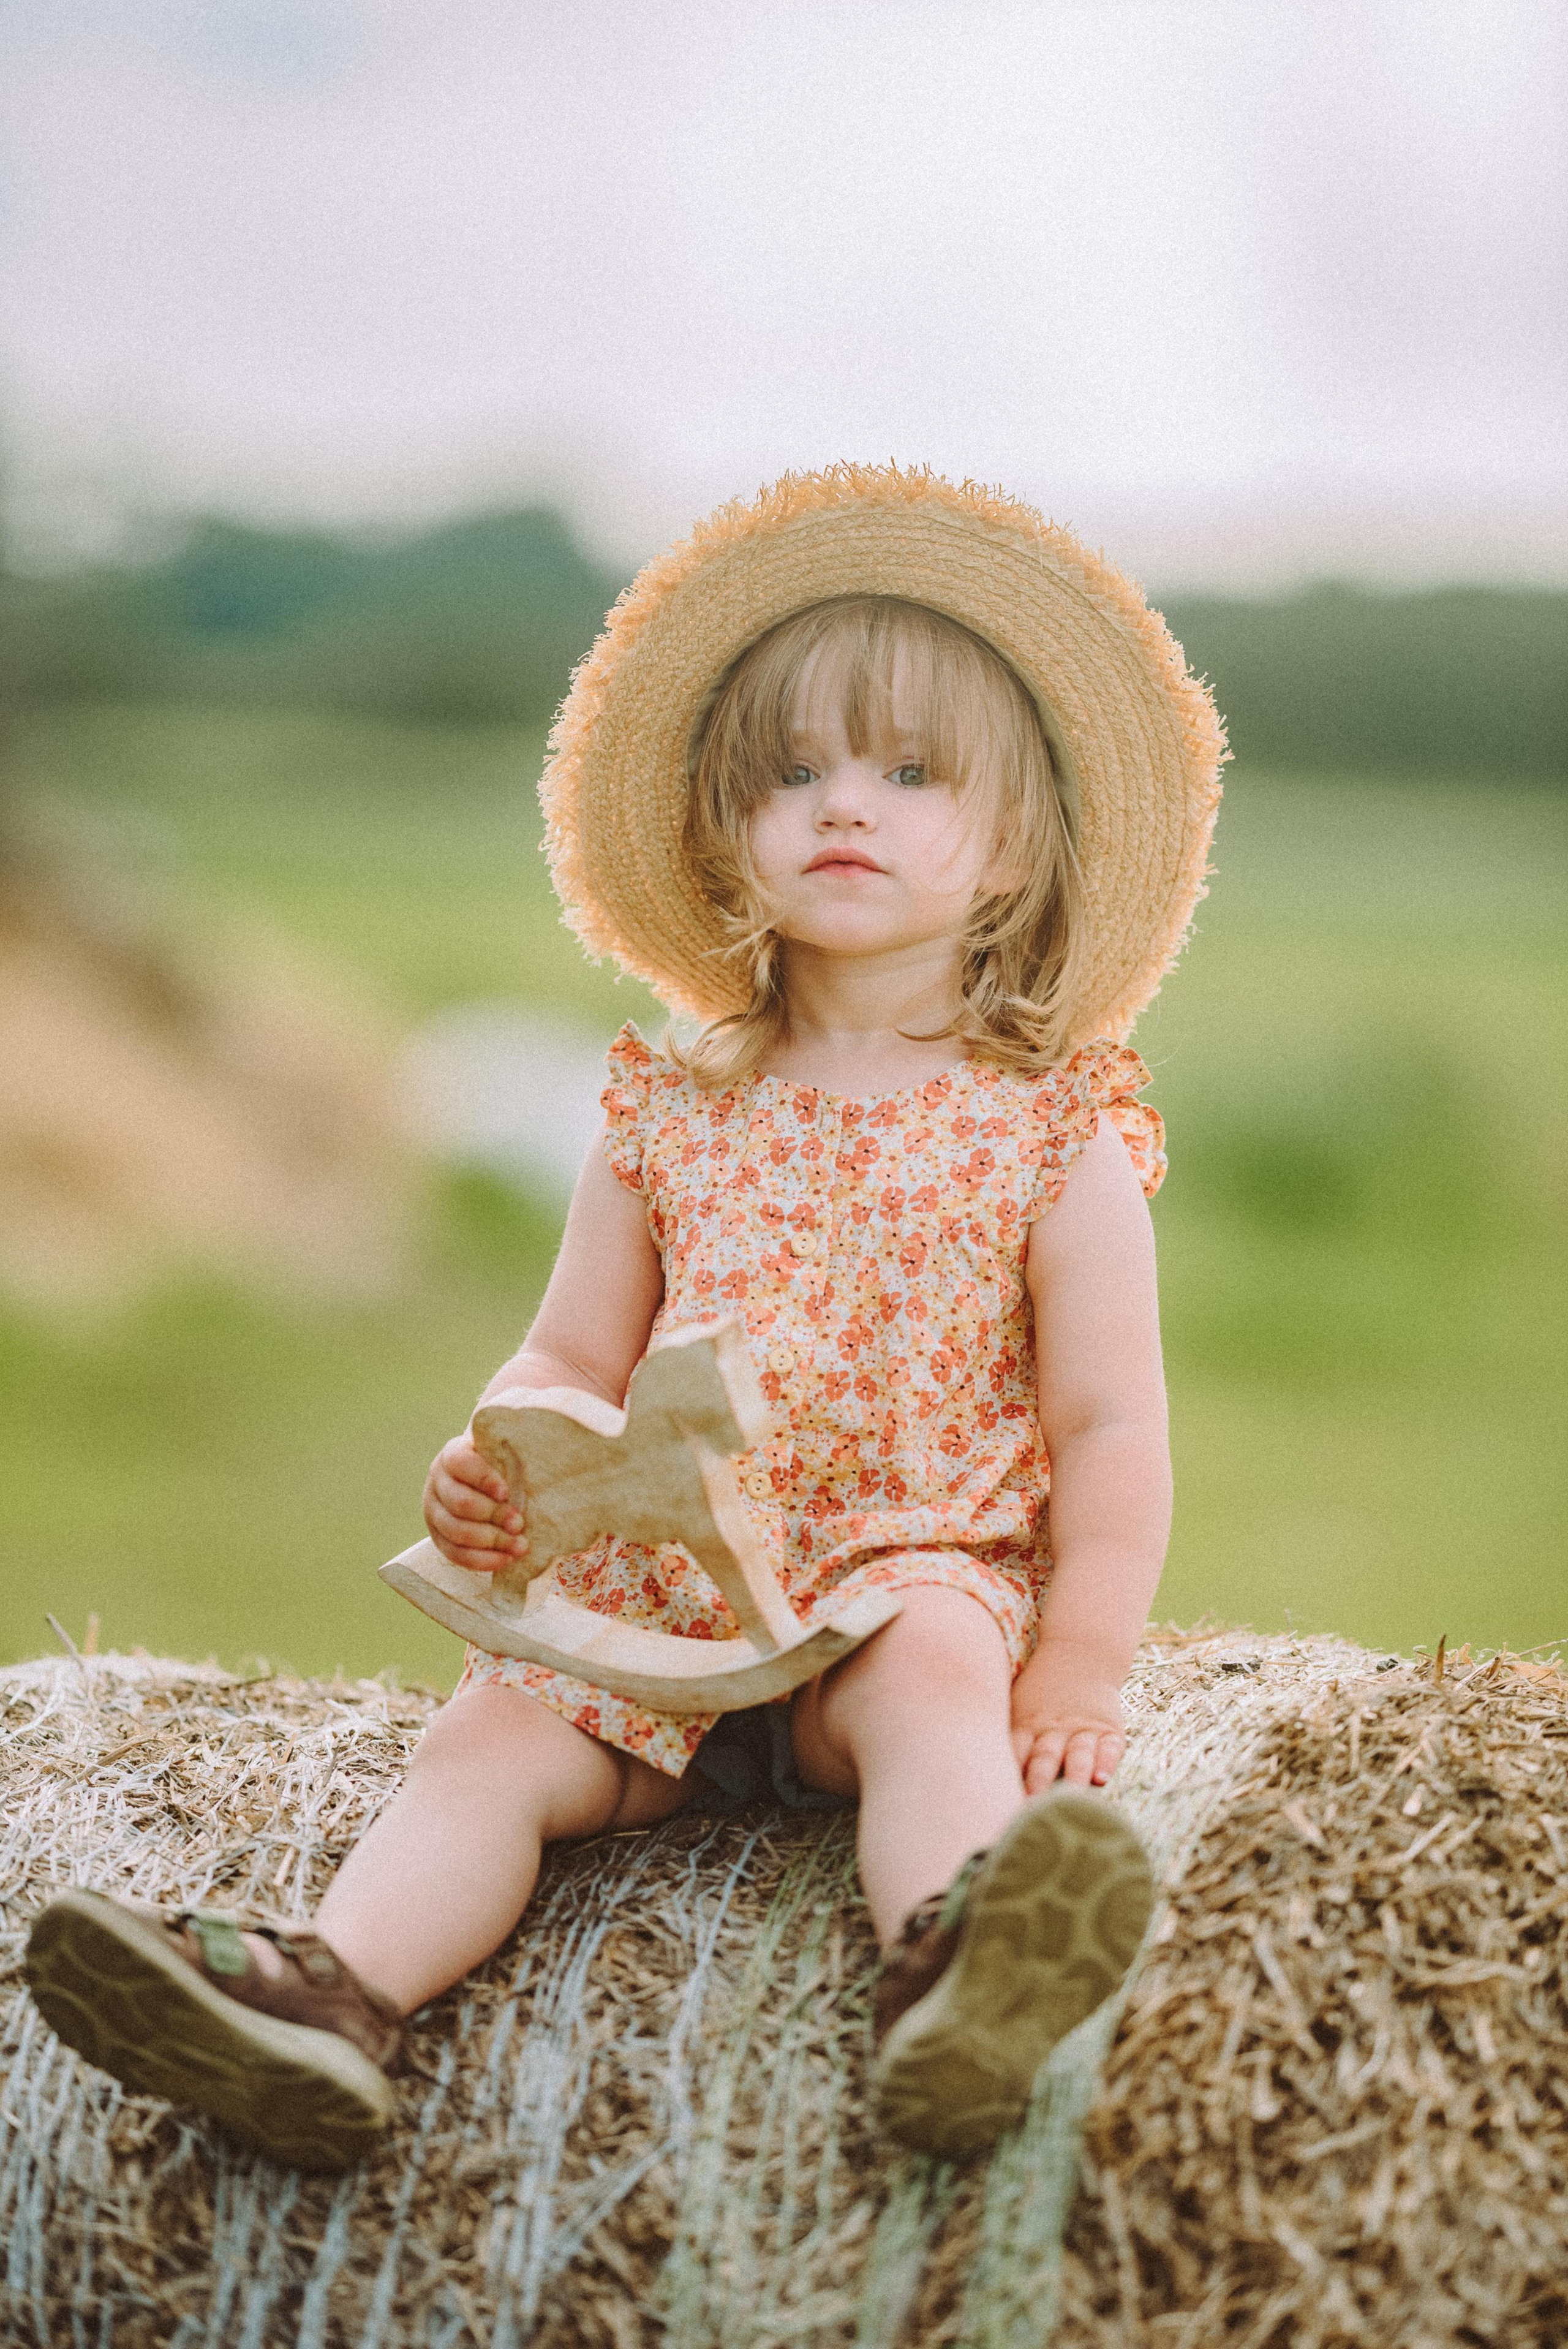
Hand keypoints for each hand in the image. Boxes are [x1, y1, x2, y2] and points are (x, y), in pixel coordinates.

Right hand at [422, 1433, 527, 1575]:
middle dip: (494, 1515)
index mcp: (452, 1455)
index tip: (506, 1493)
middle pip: (460, 1502)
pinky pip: (455, 1554)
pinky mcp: (438, 1537)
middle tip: (519, 1523)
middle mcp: (438, 1482)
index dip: (484, 1479)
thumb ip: (516, 1455)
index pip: (461, 1463)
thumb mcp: (505, 1454)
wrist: (483, 1484)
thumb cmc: (501, 1466)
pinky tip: (505, 1559)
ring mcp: (433, 1511)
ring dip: (491, 1541)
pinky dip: (482, 1560)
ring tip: (519, 1545)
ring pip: (456, 1531)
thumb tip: (542, 1456)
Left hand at [1009, 1640, 1126, 1793]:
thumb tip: (971, 1766)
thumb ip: (1004, 1734)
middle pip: (1044, 1756)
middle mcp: (1054, 1728)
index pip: (1015, 1751)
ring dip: (1074, 1777)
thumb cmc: (1039, 1690)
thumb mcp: (1015, 1703)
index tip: (999, 1799)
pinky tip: (1102, 1778)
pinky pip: (1109, 1748)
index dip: (1007, 1774)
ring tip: (1072, 1797)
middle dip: (1038, 1781)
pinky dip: (1106, 1763)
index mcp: (1026, 1723)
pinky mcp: (1109, 1729)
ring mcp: (1083, 1728)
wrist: (1080, 1651)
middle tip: (1032, 1807)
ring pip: (1078, 1755)